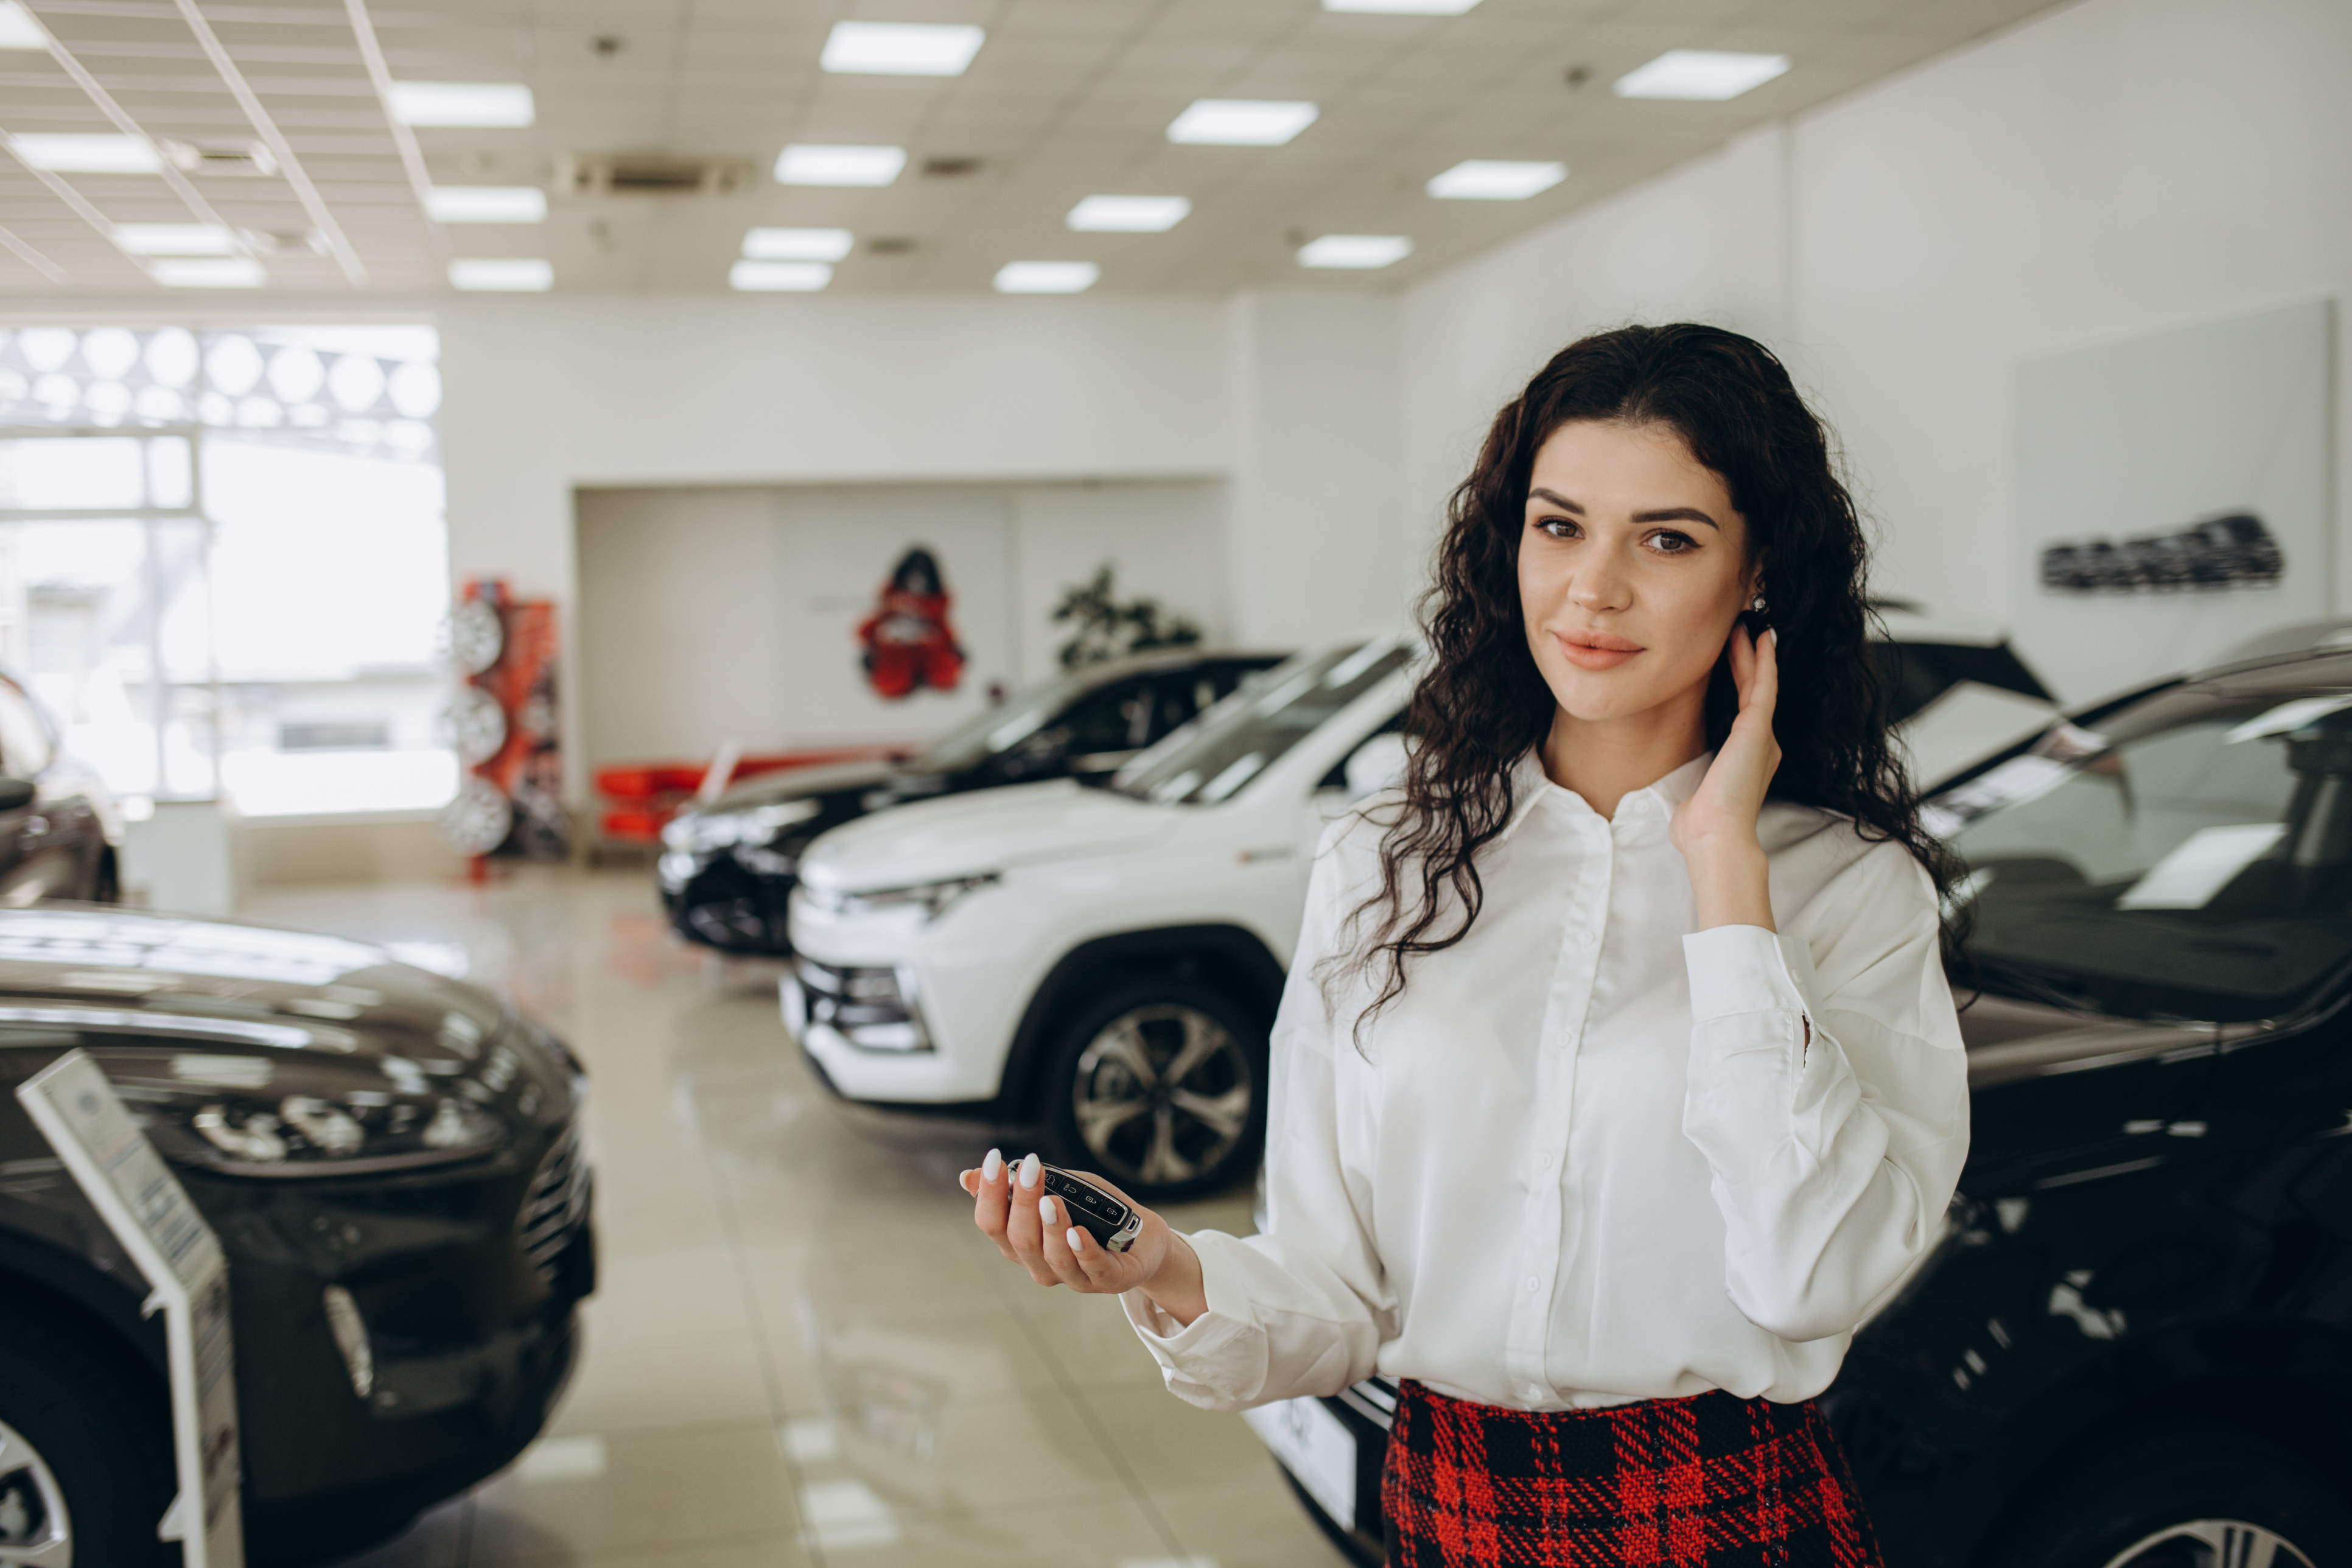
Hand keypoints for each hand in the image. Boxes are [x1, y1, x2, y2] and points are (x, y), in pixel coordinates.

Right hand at [960, 1150, 1207, 1325]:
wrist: (1142, 1237)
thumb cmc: (1094, 1212)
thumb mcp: (1058, 1190)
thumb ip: (1022, 1185)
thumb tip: (967, 1176)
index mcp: (1020, 1243)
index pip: (991, 1223)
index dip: (988, 1194)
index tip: (994, 1160)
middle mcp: (1039, 1264)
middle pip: (1018, 1239)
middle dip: (1022, 1202)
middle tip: (1030, 1168)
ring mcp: (1072, 1276)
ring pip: (1052, 1257)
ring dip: (1051, 1227)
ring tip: (1052, 1200)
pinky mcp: (1107, 1280)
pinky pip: (1091, 1269)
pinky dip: (1083, 1251)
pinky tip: (1078, 1233)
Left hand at [1670, 624, 1778, 928]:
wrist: (1715, 836)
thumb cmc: (1701, 823)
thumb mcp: (1695, 792)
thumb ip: (1695, 779)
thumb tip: (1679, 783)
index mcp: (1748, 755)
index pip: (1745, 706)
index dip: (1741, 679)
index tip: (1732, 656)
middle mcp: (1760, 742)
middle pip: (1755, 689)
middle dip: (1748, 659)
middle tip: (1742, 629)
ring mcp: (1762, 734)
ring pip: (1760, 682)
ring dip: (1753, 652)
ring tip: (1747, 625)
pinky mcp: (1758, 729)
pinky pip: (1764, 685)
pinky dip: (1763, 660)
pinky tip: (1760, 638)